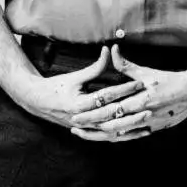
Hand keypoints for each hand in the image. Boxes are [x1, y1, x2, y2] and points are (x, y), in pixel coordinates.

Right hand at [16, 46, 143, 128]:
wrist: (36, 102)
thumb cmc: (55, 86)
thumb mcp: (75, 77)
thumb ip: (95, 67)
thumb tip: (109, 50)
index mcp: (79, 104)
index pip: (107, 96)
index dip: (124, 89)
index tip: (140, 83)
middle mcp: (82, 119)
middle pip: (111, 115)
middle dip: (132, 109)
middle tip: (150, 103)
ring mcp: (85, 128)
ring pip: (111, 130)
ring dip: (130, 126)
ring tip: (147, 120)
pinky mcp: (87, 132)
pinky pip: (107, 136)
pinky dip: (123, 135)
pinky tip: (137, 132)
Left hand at [68, 45, 186, 141]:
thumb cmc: (170, 80)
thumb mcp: (147, 73)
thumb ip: (127, 65)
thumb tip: (112, 50)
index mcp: (140, 100)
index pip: (109, 109)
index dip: (91, 113)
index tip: (75, 113)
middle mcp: (142, 116)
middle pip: (110, 125)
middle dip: (90, 126)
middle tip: (74, 125)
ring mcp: (148, 125)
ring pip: (119, 134)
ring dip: (101, 135)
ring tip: (86, 133)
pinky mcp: (154, 130)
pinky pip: (131, 137)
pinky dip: (117, 137)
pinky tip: (106, 136)